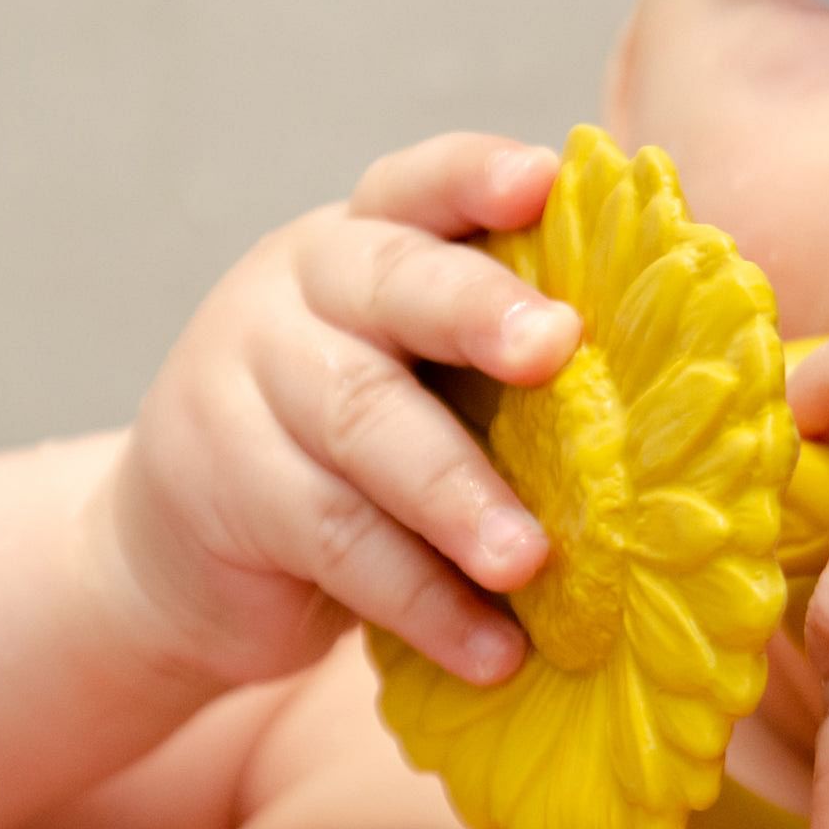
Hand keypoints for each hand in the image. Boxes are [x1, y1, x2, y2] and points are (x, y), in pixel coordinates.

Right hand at [107, 134, 580, 688]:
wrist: (182, 546)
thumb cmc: (338, 453)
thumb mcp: (400, 380)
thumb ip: (483, 370)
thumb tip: (646, 410)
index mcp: (357, 248)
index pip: (417, 191)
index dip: (475, 178)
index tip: (545, 181)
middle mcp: (296, 292)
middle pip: (393, 285)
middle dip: (478, 311)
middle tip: (554, 350)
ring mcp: (244, 379)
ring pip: (365, 422)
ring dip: (459, 496)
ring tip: (530, 563)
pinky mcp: (218, 483)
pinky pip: (336, 538)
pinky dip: (424, 600)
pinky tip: (489, 651)